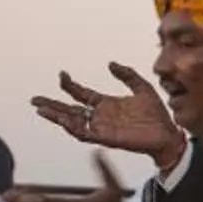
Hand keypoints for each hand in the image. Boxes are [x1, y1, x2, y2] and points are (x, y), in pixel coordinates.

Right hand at [33, 64, 186, 172]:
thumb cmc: (157, 115)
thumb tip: (110, 63)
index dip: (70, 86)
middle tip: (34, 100)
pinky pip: (85, 134)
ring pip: (73, 122)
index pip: (82, 95)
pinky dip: (73, 128)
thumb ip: (127, 75)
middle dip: (52, 105)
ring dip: (56, 117)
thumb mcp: (142, 87)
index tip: (62, 75)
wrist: (168, 134)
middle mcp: (101, 116)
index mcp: (108, 104)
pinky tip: (63, 120)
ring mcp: (102, 128)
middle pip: (70, 110)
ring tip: (41, 109)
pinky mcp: (107, 138)